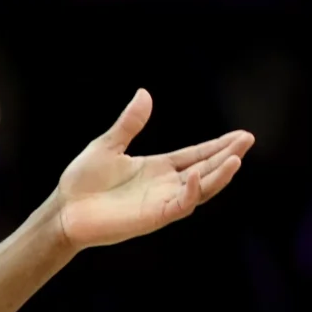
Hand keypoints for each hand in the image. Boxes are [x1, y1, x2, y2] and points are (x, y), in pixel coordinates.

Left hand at [54, 90, 252, 248]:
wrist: (64, 210)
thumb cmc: (82, 181)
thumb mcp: (107, 145)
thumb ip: (129, 123)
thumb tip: (144, 93)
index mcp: (158, 168)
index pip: (196, 155)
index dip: (219, 146)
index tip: (241, 135)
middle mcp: (165, 185)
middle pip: (206, 169)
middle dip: (228, 156)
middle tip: (248, 140)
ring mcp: (161, 202)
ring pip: (200, 189)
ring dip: (220, 174)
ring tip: (237, 157)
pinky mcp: (153, 217)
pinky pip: (180, 205)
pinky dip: (191, 191)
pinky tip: (197, 174)